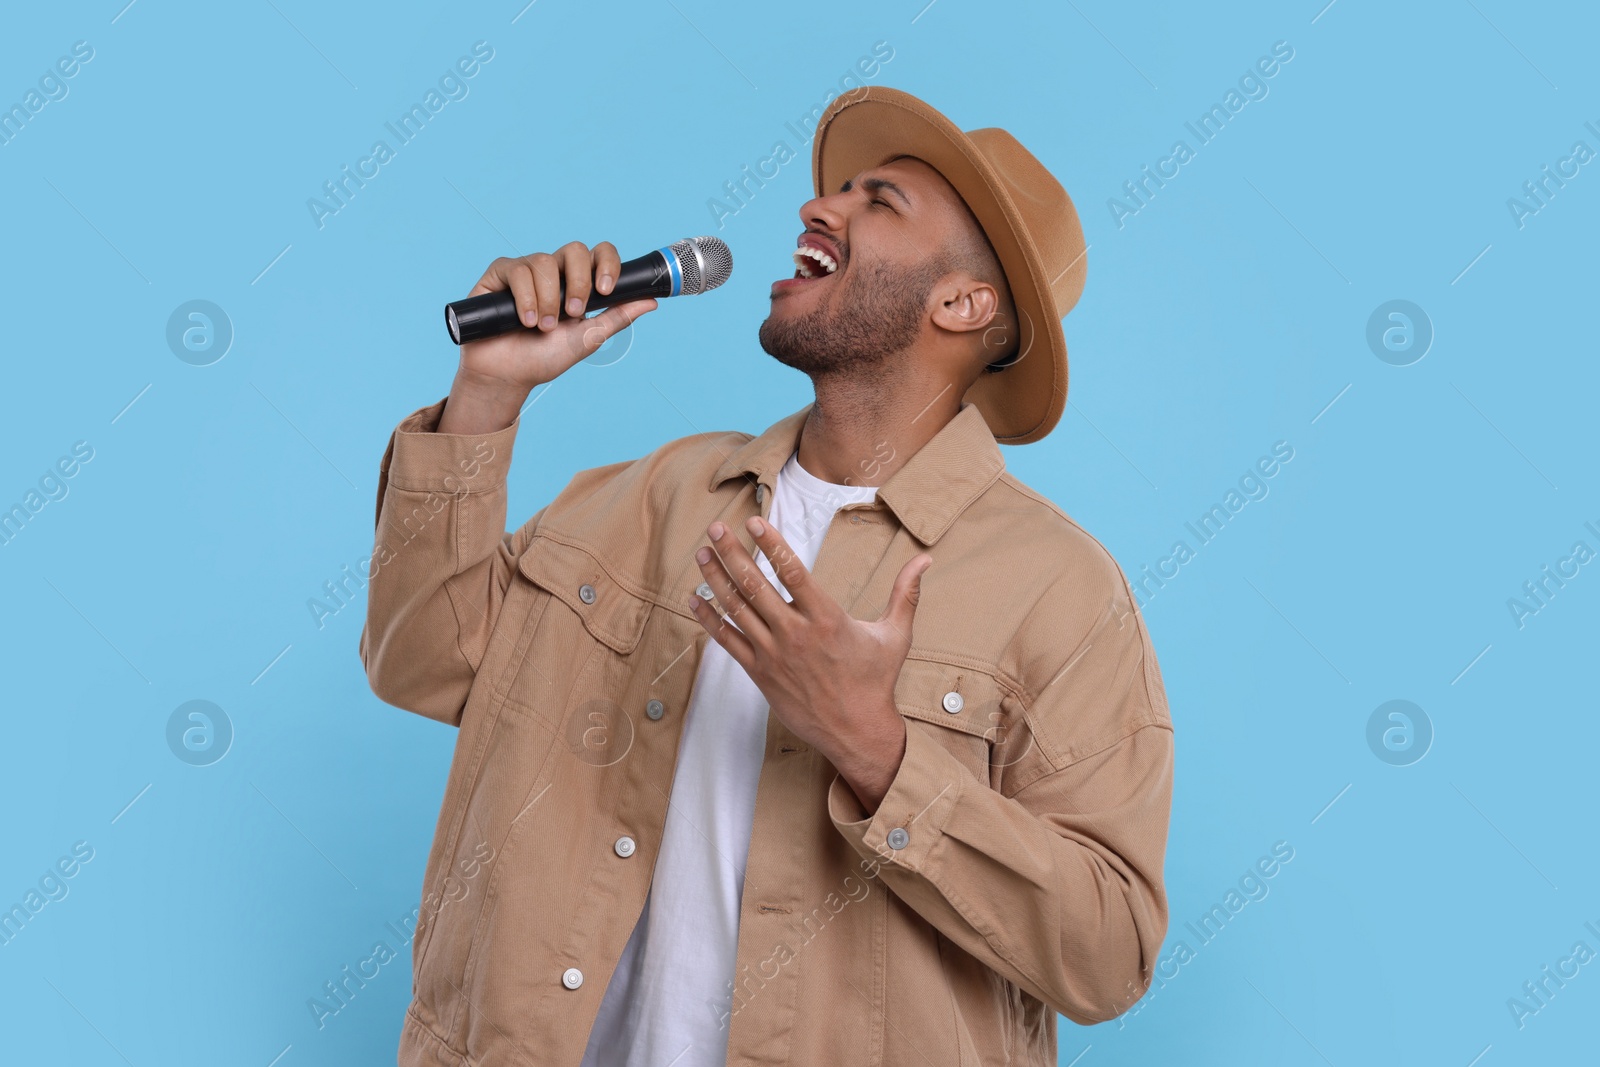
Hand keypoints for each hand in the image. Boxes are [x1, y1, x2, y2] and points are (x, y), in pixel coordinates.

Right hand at [437, 242, 657, 434]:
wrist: (508, 376)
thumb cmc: (545, 358)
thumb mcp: (588, 338)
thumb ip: (617, 317)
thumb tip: (651, 300)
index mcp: (578, 282)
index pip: (599, 254)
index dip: (607, 264)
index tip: (606, 290)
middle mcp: (553, 271)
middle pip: (574, 249)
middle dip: (578, 282)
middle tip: (574, 313)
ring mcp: (526, 270)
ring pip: (544, 262)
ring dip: (548, 300)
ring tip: (543, 327)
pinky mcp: (499, 274)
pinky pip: (517, 269)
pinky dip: (525, 297)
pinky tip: (524, 320)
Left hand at [687, 515, 931, 810]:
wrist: (856, 732)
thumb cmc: (876, 681)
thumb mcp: (896, 635)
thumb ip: (906, 593)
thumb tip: (927, 559)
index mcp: (827, 618)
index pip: (793, 571)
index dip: (771, 543)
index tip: (754, 521)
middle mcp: (796, 634)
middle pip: (756, 586)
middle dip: (732, 553)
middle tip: (715, 528)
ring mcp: (774, 655)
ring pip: (737, 610)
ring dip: (716, 578)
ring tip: (701, 553)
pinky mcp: (760, 674)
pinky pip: (728, 641)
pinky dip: (710, 618)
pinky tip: (695, 598)